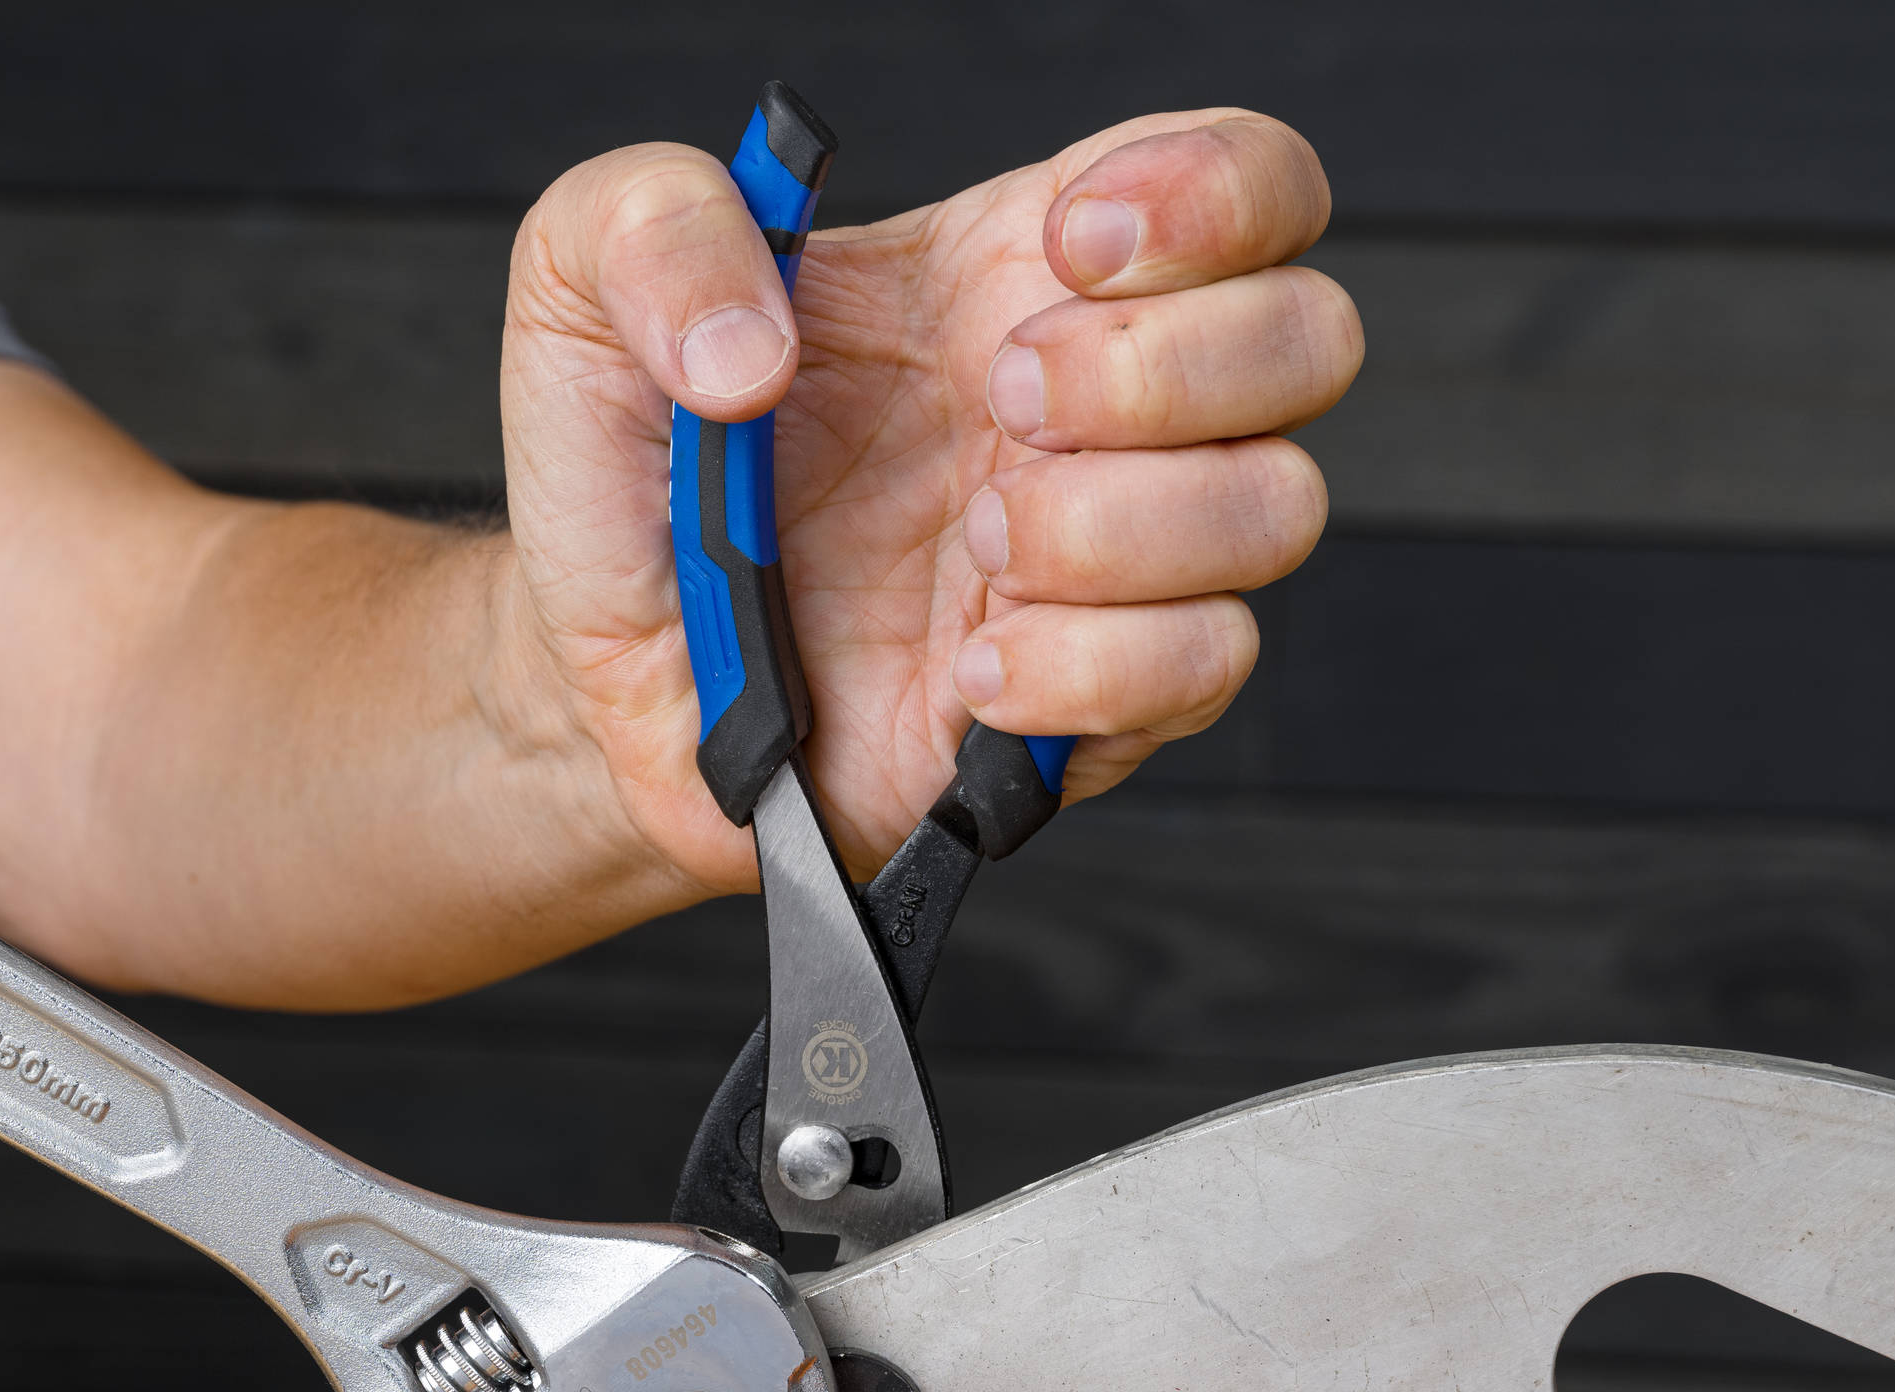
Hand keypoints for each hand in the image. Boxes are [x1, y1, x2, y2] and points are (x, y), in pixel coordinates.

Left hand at [499, 108, 1358, 889]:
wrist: (599, 680)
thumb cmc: (626, 480)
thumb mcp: (582, 290)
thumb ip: (653, 229)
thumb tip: (750, 338)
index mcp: (1012, 276)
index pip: (1249, 182)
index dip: (1215, 192)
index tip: (1067, 245)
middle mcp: (1095, 412)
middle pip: (1311, 336)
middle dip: (1164, 366)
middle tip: (1001, 400)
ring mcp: (1108, 563)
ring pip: (1277, 509)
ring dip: (1118, 524)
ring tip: (970, 547)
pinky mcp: (1091, 707)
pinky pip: (1200, 672)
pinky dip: (1087, 669)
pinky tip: (966, 673)